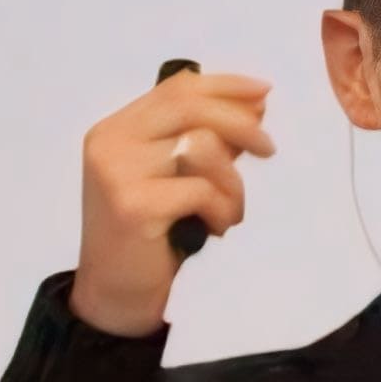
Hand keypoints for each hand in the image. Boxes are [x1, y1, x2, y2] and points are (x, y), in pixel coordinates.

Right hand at [73, 67, 276, 334]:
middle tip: (269, 149)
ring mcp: (117, 171)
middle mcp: (111, 141)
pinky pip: (202, 190)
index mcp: (118, 129)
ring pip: (201, 147)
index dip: (225, 86)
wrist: (115, 296)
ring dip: (232, 183)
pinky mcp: (134, 204)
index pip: (175, 88)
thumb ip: (203, 144)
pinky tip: (215, 230)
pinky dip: (222, 210)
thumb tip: (253, 107)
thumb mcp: (175, 182)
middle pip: (189, 106)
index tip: (265, 92)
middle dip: (240, 122)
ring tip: (229, 213)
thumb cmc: (151, 240)